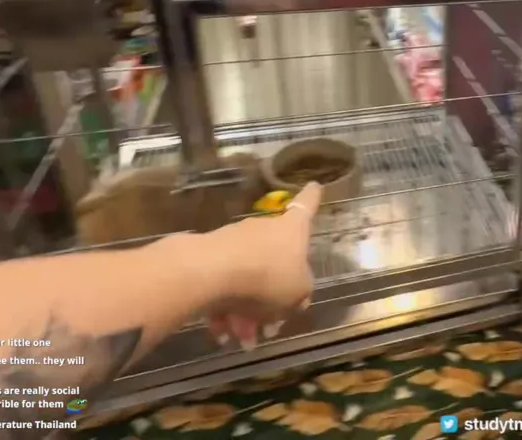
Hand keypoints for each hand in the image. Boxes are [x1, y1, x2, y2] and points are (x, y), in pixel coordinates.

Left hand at [204, 182, 320, 348]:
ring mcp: (233, 241)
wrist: (210, 273)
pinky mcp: (207, 257)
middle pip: (274, 258)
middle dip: (273, 294)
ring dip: (247, 310)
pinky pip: (223, 285)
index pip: (307, 207)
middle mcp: (263, 229)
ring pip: (247, 279)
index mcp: (292, 230)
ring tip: (243, 337)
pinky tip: (222, 333)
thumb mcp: (298, 294)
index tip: (314, 185)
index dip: (312, 198)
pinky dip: (225, 310)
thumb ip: (300, 294)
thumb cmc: (267, 278)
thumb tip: (295, 296)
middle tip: (270, 324)